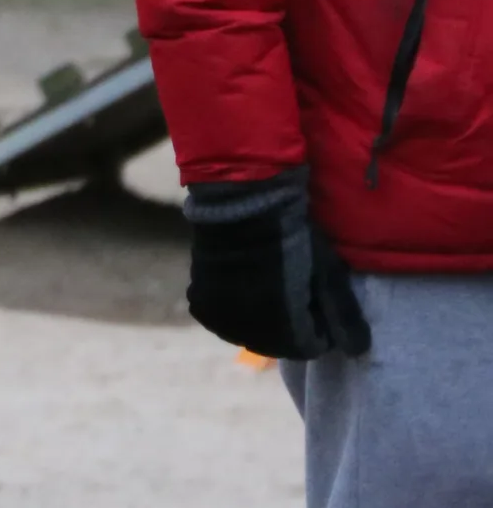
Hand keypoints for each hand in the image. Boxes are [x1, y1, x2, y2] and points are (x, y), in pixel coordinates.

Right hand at [182, 169, 369, 359]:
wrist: (240, 207)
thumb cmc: (292, 239)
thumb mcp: (327, 275)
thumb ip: (342, 317)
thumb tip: (358, 352)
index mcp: (283, 331)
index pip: (309, 347)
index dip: (318, 325)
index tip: (316, 299)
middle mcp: (248, 334)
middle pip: (278, 344)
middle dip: (289, 326)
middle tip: (292, 291)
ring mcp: (221, 320)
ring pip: (250, 333)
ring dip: (261, 319)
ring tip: (266, 285)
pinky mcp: (200, 304)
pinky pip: (224, 319)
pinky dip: (234, 309)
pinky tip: (241, 284)